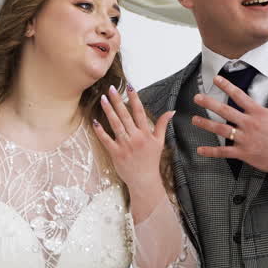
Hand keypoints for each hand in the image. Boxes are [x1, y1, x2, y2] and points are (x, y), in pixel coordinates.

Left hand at [92, 86, 173, 208]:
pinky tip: (95, 121)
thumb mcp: (160, 142)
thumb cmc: (151, 160)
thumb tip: (171, 111)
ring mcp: (125, 145)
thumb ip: (163, 125)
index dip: (134, 98)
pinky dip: (100, 131)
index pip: (139, 112)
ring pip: (115, 125)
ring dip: (109, 111)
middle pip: (125, 115)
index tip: (130, 86)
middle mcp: (135, 137)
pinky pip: (106, 140)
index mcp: (146, 133)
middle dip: (118, 101)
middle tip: (111, 88)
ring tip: (103, 99)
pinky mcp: (116, 153)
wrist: (144, 180)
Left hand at [191, 72, 267, 174]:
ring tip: (194, 119)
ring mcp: (245, 139)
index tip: (216, 80)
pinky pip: (225, 152)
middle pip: (226, 111)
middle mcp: (249, 124)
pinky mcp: (244, 153)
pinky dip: (211, 152)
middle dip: (210, 103)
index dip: (227, 86)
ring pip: (222, 130)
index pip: (239, 96)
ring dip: (206, 125)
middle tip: (197, 97)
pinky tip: (200, 150)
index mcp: (258, 113)